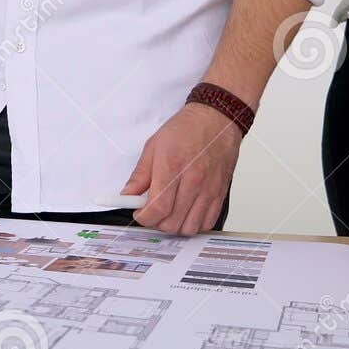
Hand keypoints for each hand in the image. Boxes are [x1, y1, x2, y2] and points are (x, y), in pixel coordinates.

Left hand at [123, 103, 241, 234]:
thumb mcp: (154, 146)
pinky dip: (194, 224)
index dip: (144, 217)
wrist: (217, 120)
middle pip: (172, 223)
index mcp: (172, 168)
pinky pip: (207, 222)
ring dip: (175, 225)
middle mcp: (193, 181)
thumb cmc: (187, 129)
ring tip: (170, 212)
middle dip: (157, 222)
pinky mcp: (220, 193)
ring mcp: (208, 189)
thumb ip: (140, 175)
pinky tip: (187, 212)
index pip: (158, 208)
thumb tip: (128, 195)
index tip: (140, 212)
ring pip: (189, 228)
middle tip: (153, 210)